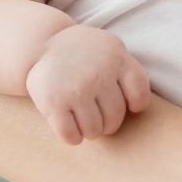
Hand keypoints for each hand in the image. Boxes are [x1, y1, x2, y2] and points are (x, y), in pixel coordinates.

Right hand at [25, 25, 150, 144]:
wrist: (42, 45)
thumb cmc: (85, 56)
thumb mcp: (111, 50)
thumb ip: (128, 73)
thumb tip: (136, 108)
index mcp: (116, 57)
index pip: (140, 95)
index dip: (135, 105)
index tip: (127, 103)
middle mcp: (98, 73)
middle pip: (115, 118)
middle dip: (107, 122)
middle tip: (96, 111)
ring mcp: (76, 89)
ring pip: (94, 130)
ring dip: (89, 130)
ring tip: (82, 116)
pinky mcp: (53, 103)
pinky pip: (71, 136)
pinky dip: (72, 137)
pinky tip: (69, 124)